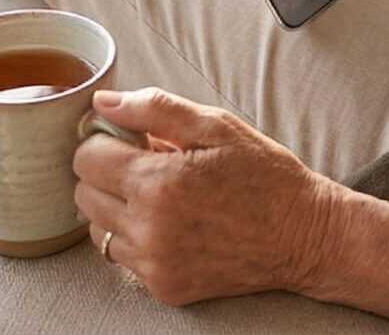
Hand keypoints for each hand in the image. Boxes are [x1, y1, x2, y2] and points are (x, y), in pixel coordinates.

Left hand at [73, 89, 341, 306]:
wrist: (304, 235)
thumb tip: (103, 103)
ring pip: (98, 231)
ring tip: (159, 196)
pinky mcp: (164, 287)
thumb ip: (154, 109)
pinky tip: (171, 225)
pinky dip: (137, 239)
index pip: (86, 158)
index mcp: (158, 182)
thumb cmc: (264, 176)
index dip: (103, 141)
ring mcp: (155, 263)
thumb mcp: (216, 126)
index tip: (128, 140)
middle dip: (106, 174)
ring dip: (116, 209)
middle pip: (84, 195)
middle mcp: (149, 229)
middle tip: (146, 166)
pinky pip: (124, 259)